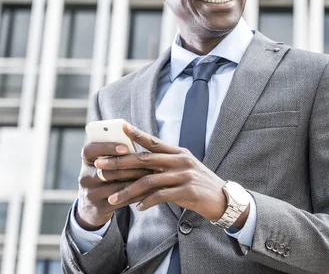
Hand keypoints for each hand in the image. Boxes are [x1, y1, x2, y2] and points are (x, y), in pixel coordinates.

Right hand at [77, 138, 153, 229]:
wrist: (92, 207)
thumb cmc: (107, 177)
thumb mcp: (106, 164)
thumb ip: (117, 153)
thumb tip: (137, 138)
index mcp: (86, 161)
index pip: (90, 150)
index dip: (107, 147)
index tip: (125, 148)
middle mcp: (84, 177)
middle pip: (107, 169)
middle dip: (131, 166)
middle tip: (151, 162)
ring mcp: (90, 194)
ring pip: (116, 185)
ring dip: (137, 180)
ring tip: (153, 175)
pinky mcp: (99, 208)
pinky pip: (122, 200)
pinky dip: (137, 194)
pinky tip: (151, 190)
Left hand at [94, 123, 241, 224]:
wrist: (222, 199)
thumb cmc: (199, 184)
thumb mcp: (185, 168)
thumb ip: (166, 164)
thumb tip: (140, 163)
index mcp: (179, 152)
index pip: (154, 141)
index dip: (136, 134)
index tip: (120, 126)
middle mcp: (180, 160)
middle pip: (144, 160)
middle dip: (119, 162)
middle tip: (99, 165)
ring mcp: (184, 175)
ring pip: (148, 181)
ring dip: (127, 190)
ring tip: (113, 198)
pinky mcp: (187, 191)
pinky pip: (160, 196)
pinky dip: (147, 202)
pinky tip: (138, 208)